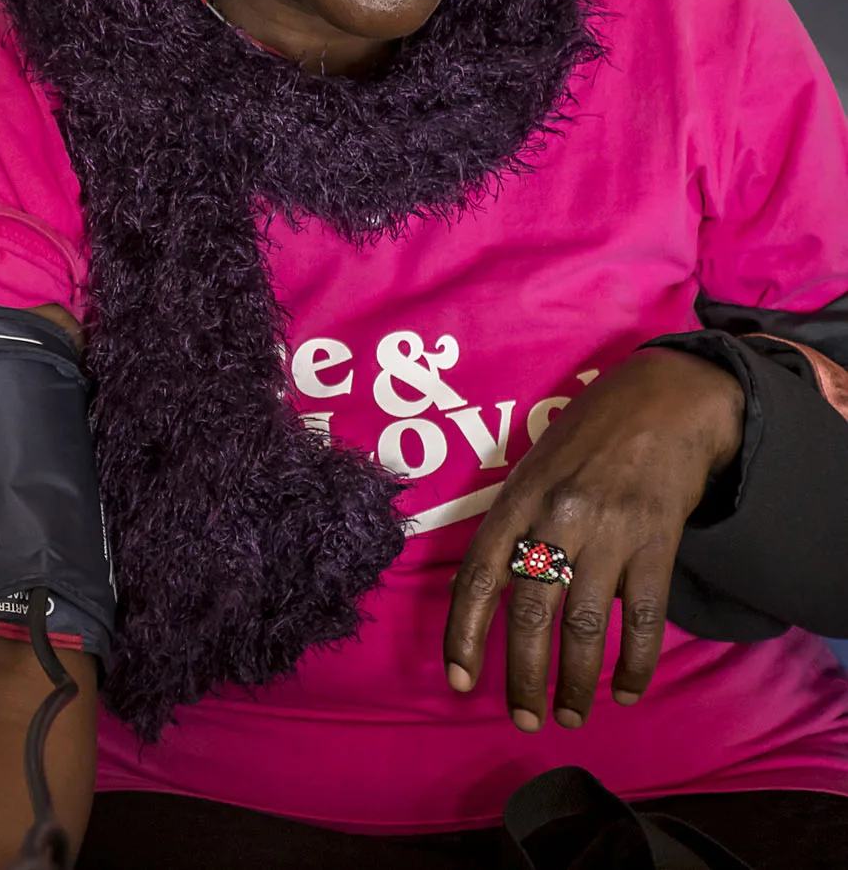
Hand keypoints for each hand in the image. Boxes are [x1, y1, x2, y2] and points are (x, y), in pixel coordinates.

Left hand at [443, 349, 745, 730]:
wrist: (663, 403)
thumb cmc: (585, 439)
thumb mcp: (530, 468)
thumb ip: (511, 524)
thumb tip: (486, 590)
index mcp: (516, 501)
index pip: (478, 576)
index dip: (465, 634)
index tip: (460, 681)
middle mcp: (557, 519)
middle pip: (530, 612)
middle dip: (523, 676)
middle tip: (524, 719)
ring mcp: (610, 533)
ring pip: (585, 625)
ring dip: (576, 681)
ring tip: (570, 716)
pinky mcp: (658, 545)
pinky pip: (644, 619)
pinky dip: (637, 663)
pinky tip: (628, 691)